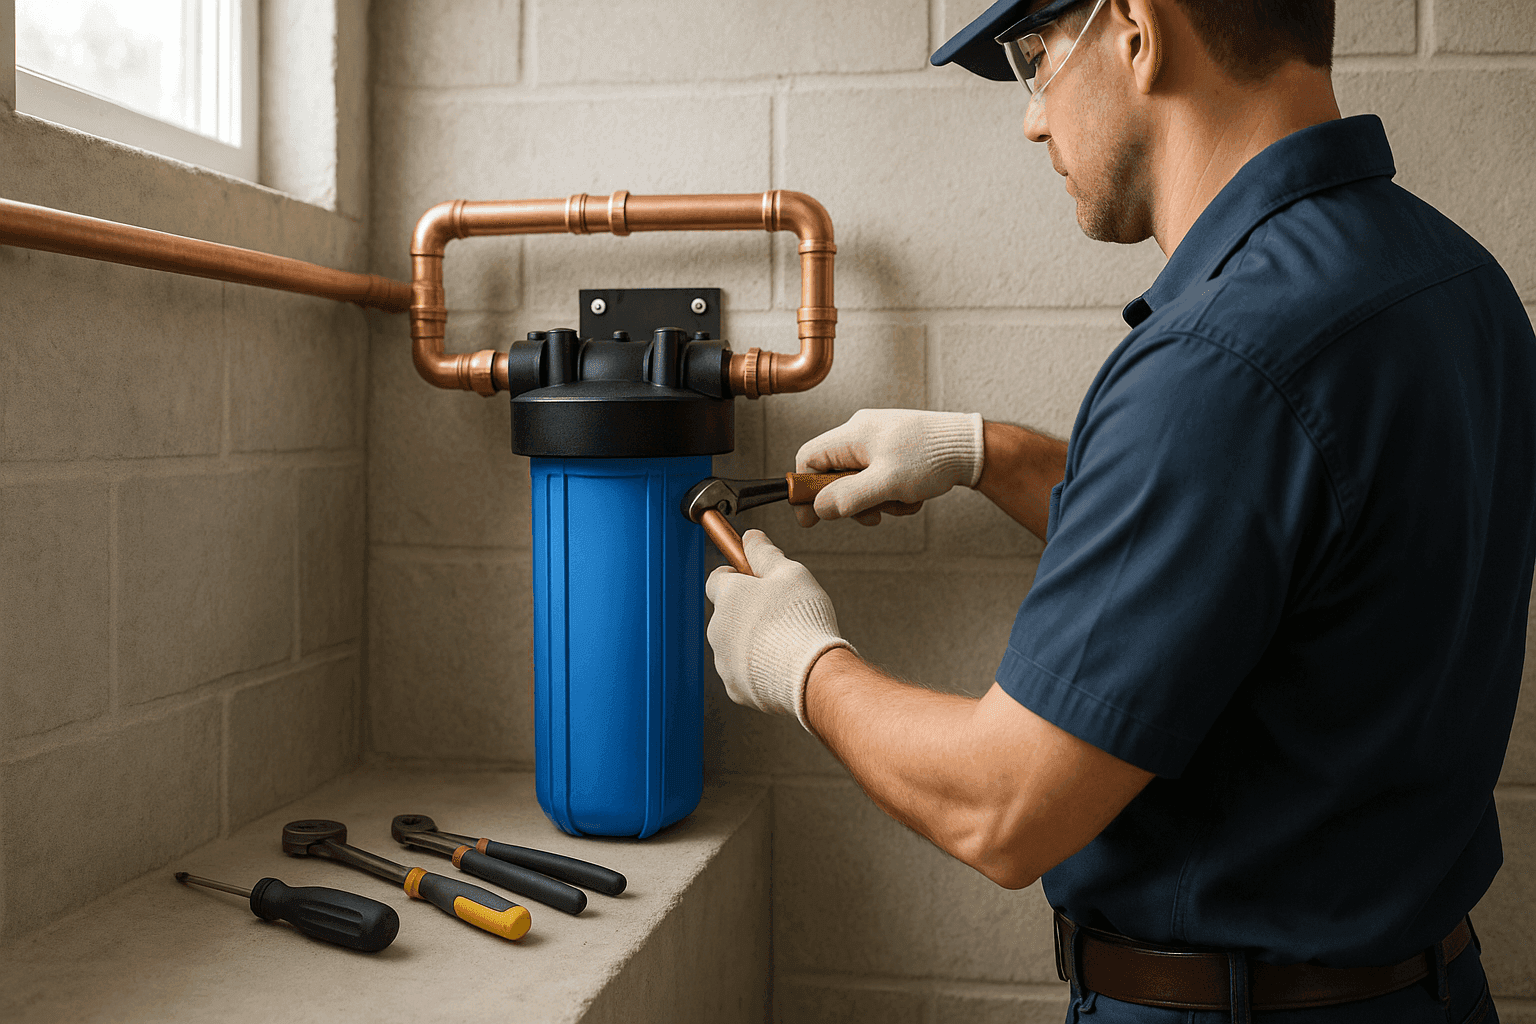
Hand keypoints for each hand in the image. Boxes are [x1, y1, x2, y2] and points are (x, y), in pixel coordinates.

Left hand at [705, 530, 853, 729]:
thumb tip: (751, 536)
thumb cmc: (802, 621)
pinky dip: (757, 668)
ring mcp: (724, 660)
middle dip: (747, 611)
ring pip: (734, 645)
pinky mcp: (735, 687)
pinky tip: (782, 663)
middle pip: (727, 613)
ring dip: (752, 641)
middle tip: (779, 612)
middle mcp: (718, 627)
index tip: (752, 578)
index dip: (736, 576)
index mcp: (728, 596)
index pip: (717, 579)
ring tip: (785, 640)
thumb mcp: (790, 573)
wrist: (811, 673)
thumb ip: (765, 553)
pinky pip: (743, 673)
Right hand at [794, 409, 984, 525]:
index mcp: (853, 434)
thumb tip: (819, 509)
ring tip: (903, 502)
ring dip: (878, 500)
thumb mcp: (887, 483)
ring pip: (859, 481)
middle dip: (853, 501)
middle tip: (874, 514)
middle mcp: (861, 433)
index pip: (808, 459)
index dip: (805, 490)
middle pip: (834, 474)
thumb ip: (849, 498)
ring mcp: (878, 441)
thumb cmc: (932, 458)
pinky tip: (913, 495)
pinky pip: (879, 478)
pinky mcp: (894, 450)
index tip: (812, 518)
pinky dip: (893, 493)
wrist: (972, 447)